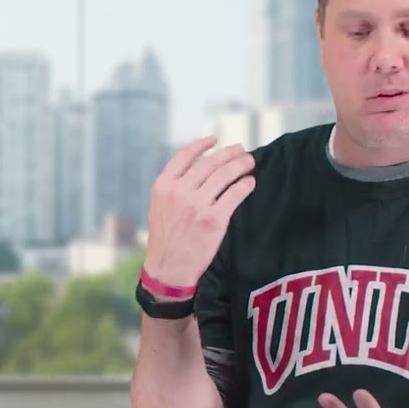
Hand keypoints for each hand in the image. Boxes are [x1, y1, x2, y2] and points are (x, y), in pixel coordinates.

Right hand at [143, 136, 255, 288]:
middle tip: (241, 151)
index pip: (185, 155)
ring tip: (249, 162)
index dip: (202, 144)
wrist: (168, 268)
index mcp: (163, 186)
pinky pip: (234, 194)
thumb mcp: (159, 206)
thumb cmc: (166, 238)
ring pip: (224, 174)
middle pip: (210, 163)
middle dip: (229, 153)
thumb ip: (173, 186)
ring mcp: (196, 205)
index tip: (215, 139)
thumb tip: (198, 167)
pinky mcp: (214, 219)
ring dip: (240, 165)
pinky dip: (245, 185)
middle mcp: (179, 191)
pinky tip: (249, 183)